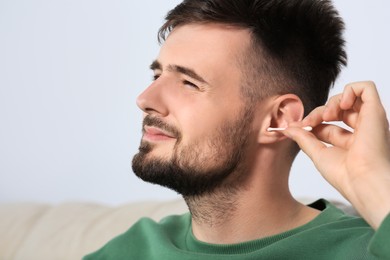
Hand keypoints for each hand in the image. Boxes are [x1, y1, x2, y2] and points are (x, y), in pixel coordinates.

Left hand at [283, 81, 389, 228]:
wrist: (362, 181)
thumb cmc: (345, 175)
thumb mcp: (317, 153)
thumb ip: (303, 138)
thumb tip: (289, 128)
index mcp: (350, 143)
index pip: (327, 124)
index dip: (311, 121)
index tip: (298, 127)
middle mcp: (362, 131)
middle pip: (336, 109)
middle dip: (318, 112)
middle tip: (309, 123)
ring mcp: (369, 120)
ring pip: (349, 97)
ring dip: (332, 102)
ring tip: (327, 115)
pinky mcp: (376, 112)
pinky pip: (366, 88)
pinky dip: (350, 90)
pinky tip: (342, 103)